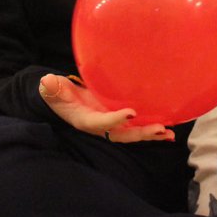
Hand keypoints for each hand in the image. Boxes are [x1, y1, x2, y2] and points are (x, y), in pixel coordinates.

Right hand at [38, 74, 173, 142]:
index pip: (100, 123)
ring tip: (169, 133)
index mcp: (84, 119)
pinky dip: (151, 128)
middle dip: (140, 134)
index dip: (114, 120)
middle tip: (159, 129)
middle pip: (122, 134)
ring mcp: (109, 123)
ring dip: (150, 134)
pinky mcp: (117, 119)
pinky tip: (169, 129)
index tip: (130, 112)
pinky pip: (135, 126)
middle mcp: (100, 126)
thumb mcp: (52, 89)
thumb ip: (51, 88)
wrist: (63, 97)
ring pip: (132, 133)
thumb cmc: (57, 92)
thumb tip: (47, 82)